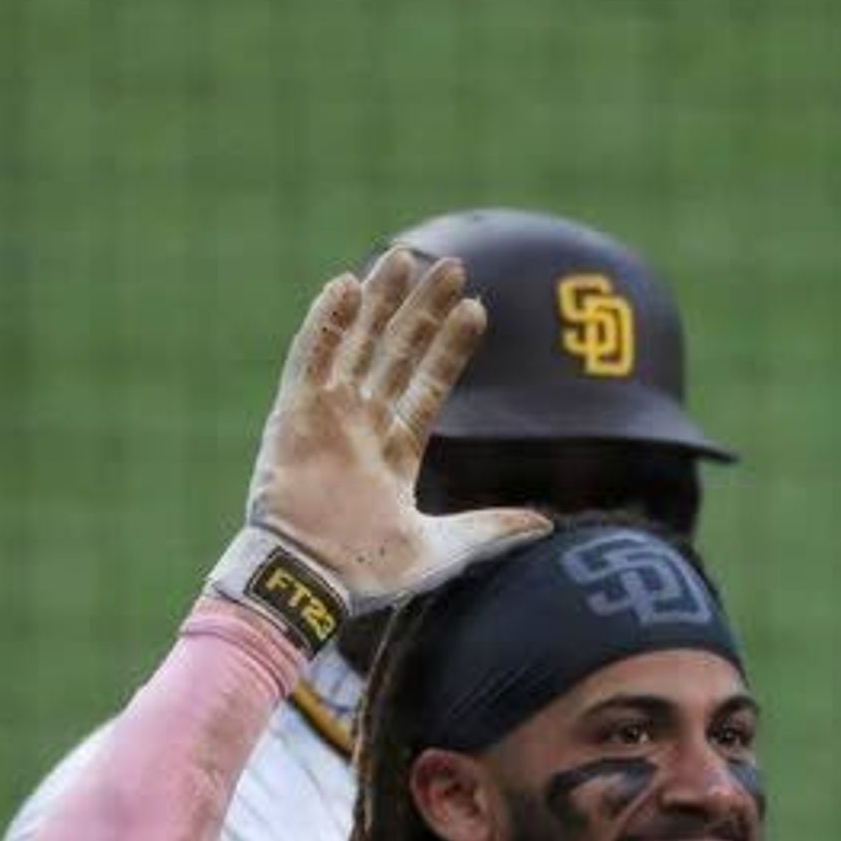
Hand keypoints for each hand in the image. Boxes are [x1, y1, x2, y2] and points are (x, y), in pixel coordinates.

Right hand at [205, 249, 550, 654]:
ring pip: (359, 344)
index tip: (478, 308)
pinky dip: (325, 322)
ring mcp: (329, 416)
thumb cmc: (369, 575)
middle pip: (398, 352)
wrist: (311, 582)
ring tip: (404, 257)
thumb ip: (491, 529)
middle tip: (451, 264)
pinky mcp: (294, 415)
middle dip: (423, 309)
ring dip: (379, 301)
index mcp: (395, 451)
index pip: (429, 385)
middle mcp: (363, 425)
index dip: (451, 347)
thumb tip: (546, 526)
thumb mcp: (443, 550)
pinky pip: (310, 357)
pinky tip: (346, 285)